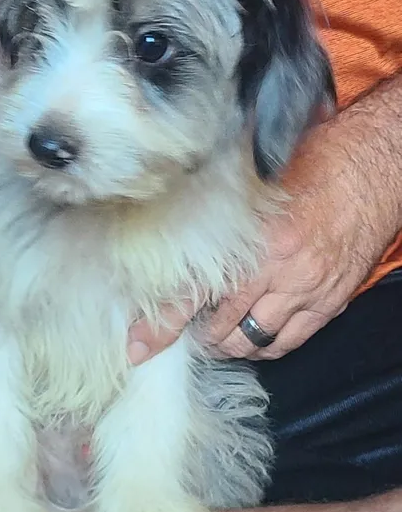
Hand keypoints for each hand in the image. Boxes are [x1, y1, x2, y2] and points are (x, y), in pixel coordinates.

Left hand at [128, 108, 400, 362]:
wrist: (372, 170)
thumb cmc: (314, 164)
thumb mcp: (256, 182)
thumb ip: (218, 214)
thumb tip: (173, 236)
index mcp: (250, 240)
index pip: (192, 295)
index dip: (162, 327)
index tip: (138, 347)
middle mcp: (277, 271)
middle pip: (222, 327)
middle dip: (198, 337)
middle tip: (185, 333)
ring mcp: (306, 290)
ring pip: (254, 342)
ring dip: (230, 346)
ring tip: (217, 338)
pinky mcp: (329, 302)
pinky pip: (290, 341)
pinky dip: (266, 347)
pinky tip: (254, 338)